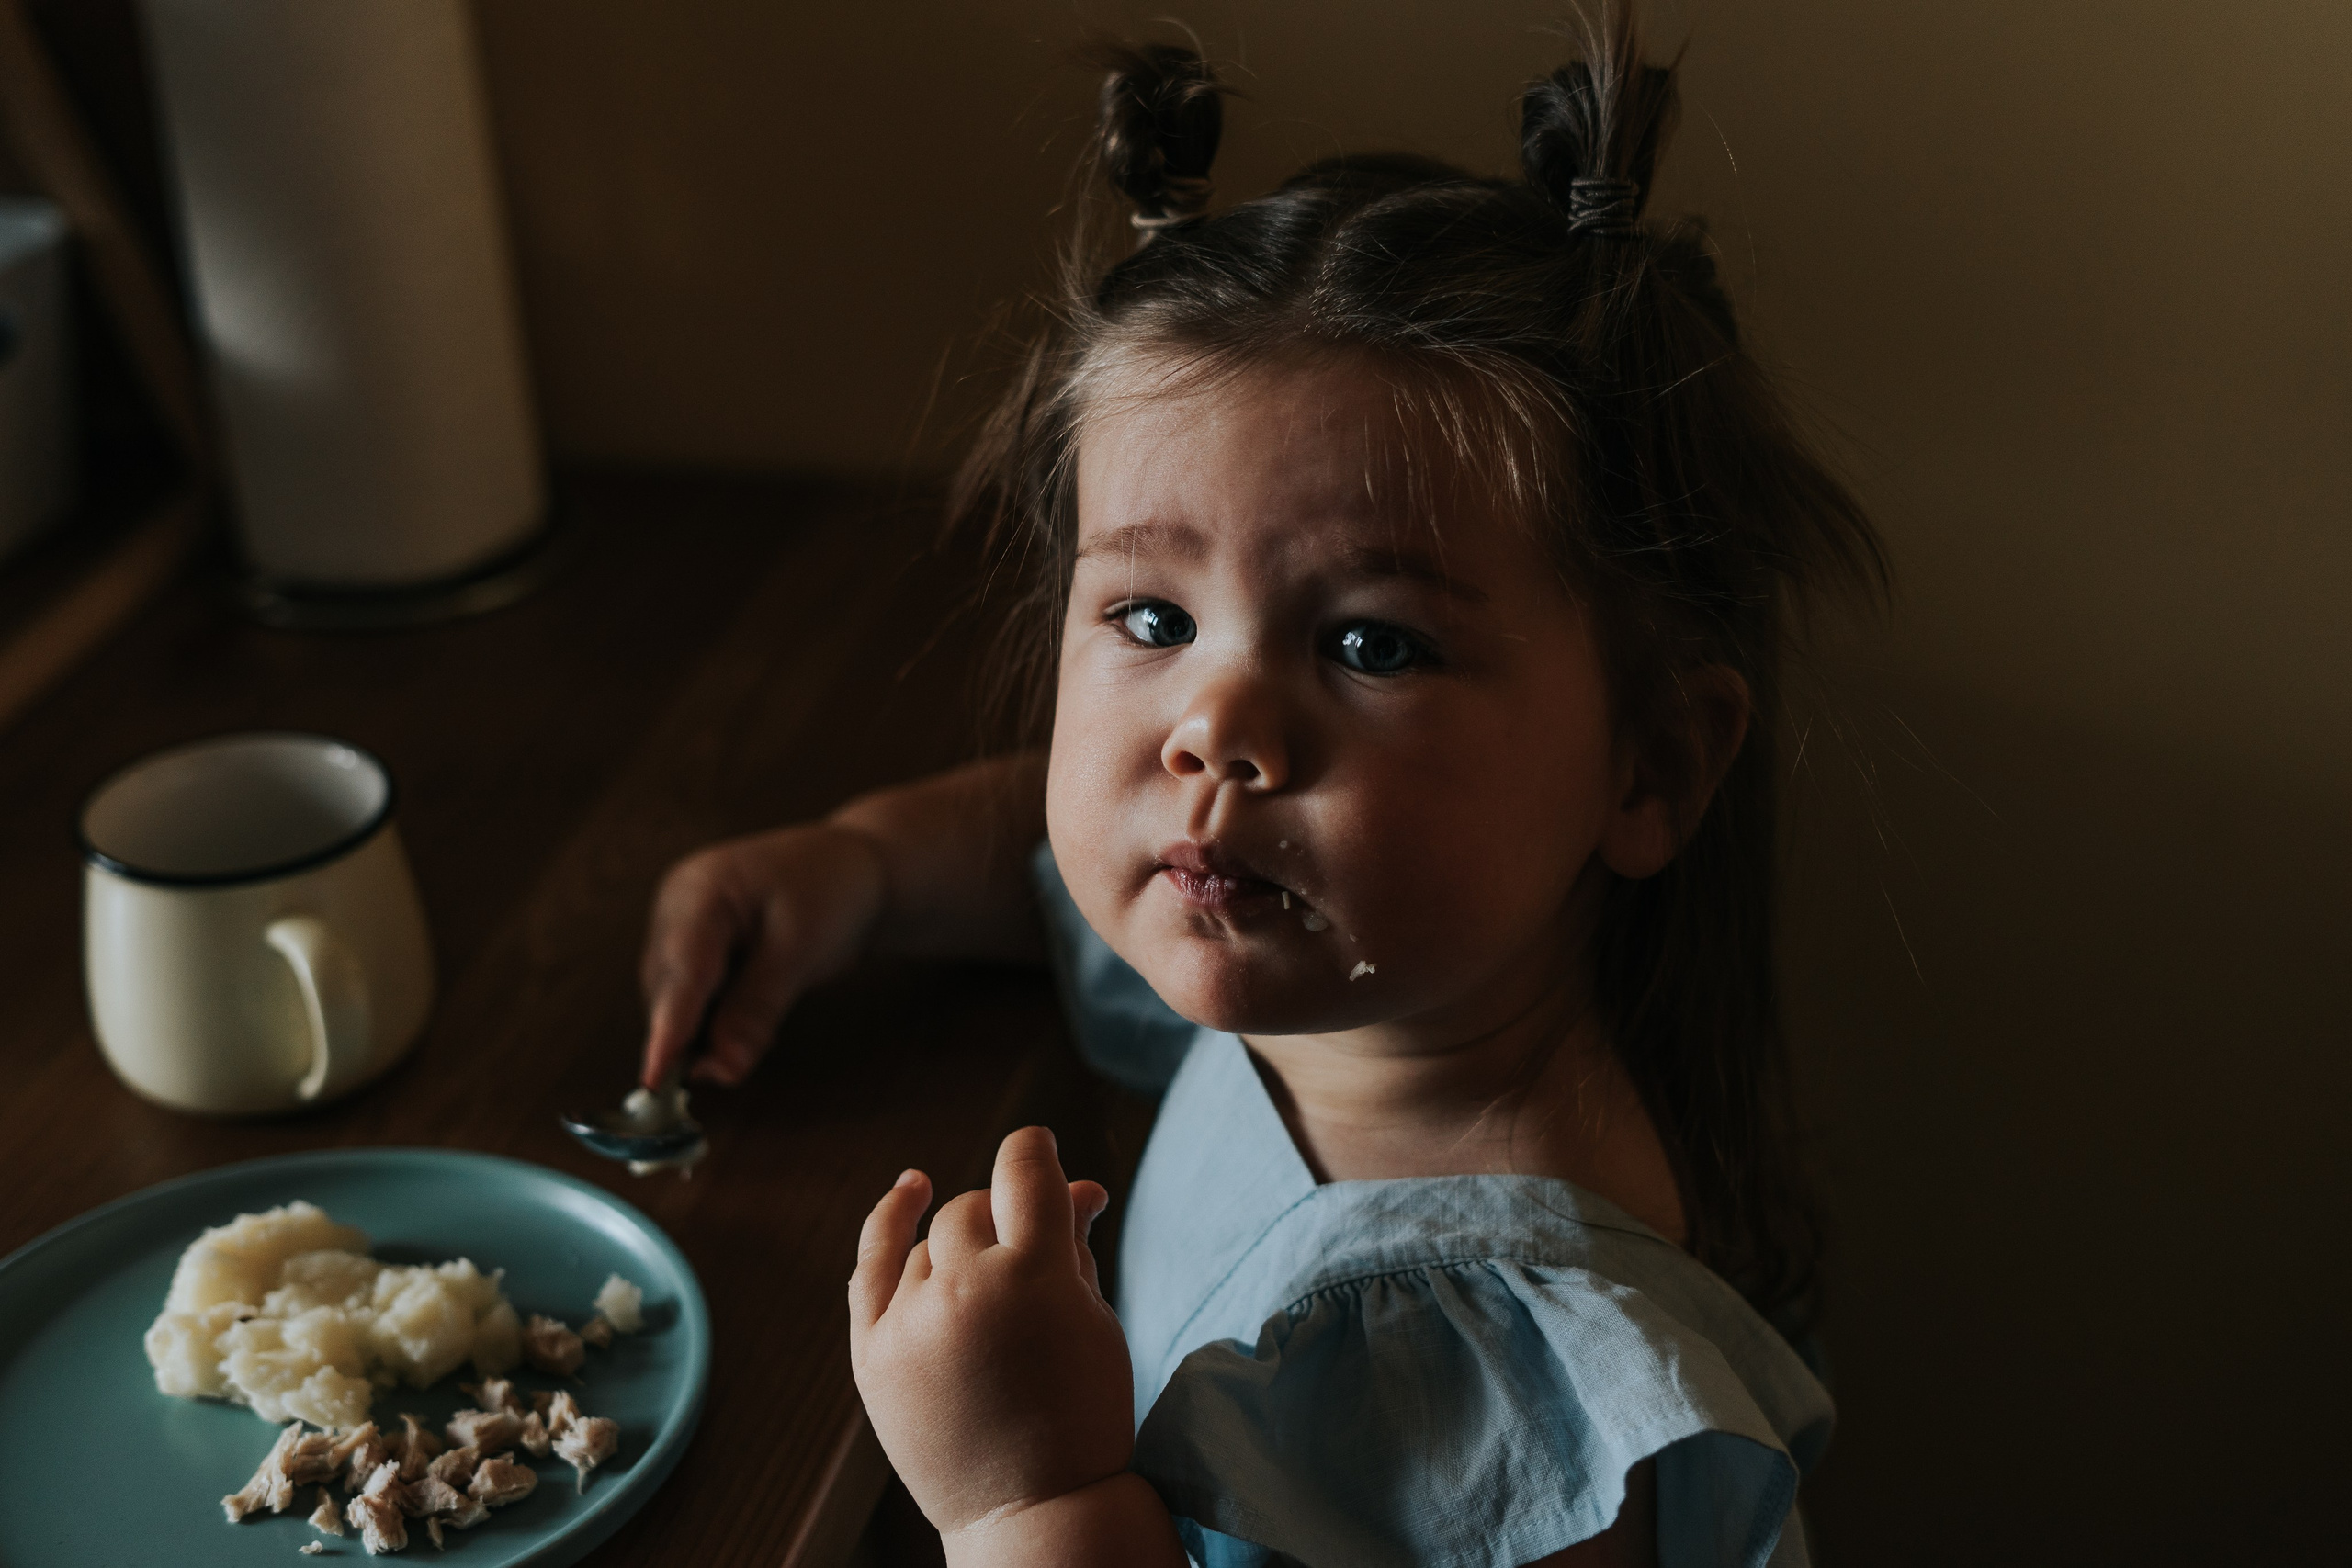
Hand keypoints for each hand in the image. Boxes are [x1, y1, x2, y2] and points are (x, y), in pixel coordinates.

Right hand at [637, 822, 887, 1087]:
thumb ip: (758, 1006)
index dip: (668, 1029)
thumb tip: (724, 1066)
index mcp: (700, 890)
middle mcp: (679, 908)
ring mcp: (684, 928)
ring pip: (679, 1002)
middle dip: (691, 1037)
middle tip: (727, 1070)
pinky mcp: (699, 951)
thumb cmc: (831, 888)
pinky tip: (745, 1026)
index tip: (656, 1079)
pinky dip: (717, 1021)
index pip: (680, 971)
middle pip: (670, 992)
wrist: (855, 867)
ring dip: (704, 1032)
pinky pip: (697, 999)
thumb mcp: (802, 947)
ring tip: (744, 1043)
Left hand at [849, 1128, 1135, 1542]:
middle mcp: (964, 1288)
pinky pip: (870, 1265)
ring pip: (931, 1241)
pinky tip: (910, 1191)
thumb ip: (1076, 1242)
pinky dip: (888, 1221)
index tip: (1043, 1153)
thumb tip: (1075, 1182)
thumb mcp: (1096, 1321)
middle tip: (1030, 1259)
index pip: (1024, 1167)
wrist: (1030, 1511)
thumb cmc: (1081, 1413)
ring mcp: (909, 1322)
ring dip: (963, 1254)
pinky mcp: (871, 1353)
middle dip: (1004, 1219)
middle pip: (973, 1207)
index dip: (1037, 1152)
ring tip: (994, 1304)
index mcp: (1034, 1275)